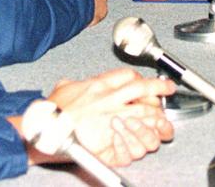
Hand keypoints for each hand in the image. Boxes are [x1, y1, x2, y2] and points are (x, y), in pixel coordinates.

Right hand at [46, 68, 173, 166]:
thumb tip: (76, 83)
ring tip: (163, 116)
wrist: (47, 130)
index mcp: (97, 85)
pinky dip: (144, 137)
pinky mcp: (111, 139)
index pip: (127, 75)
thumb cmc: (52, 112)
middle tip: (166, 89)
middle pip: (141, 90)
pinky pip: (135, 137)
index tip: (146, 82)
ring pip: (144, 113)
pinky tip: (150, 137)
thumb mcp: (63, 88)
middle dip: (158, 89)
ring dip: (156, 114)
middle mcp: (107, 99)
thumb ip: (74, 84)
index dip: (140, 78)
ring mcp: (111, 119)